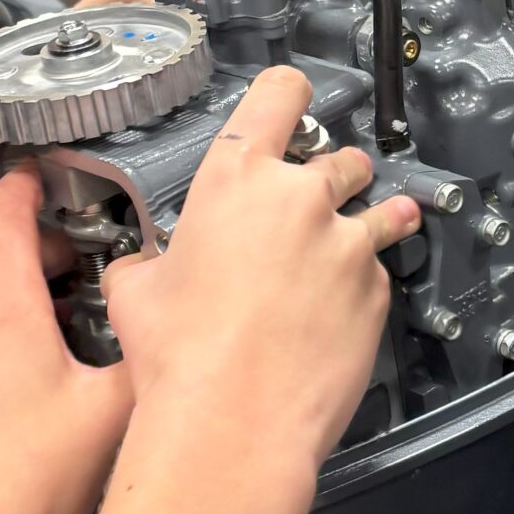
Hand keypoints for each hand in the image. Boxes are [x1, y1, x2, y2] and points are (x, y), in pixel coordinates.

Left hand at [0, 167, 132, 513]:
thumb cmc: (27, 488)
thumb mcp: (118, 415)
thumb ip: (154, 362)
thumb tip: (185, 332)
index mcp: (3, 313)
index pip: (4, 216)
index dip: (26, 186)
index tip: (40, 174)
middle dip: (30, 260)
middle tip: (73, 272)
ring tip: (31, 338)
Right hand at [102, 66, 420, 477]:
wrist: (232, 423)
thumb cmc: (180, 357)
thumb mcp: (135, 290)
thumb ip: (149, 260)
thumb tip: (144, 268)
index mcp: (236, 178)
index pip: (278, 94)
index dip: (287, 90)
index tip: (293, 96)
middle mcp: (300, 198)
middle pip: (337, 156)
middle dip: (329, 174)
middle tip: (309, 204)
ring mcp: (346, 243)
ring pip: (377, 207)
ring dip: (372, 214)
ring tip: (368, 227)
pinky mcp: (375, 291)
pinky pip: (378, 272)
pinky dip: (364, 282)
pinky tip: (340, 308)